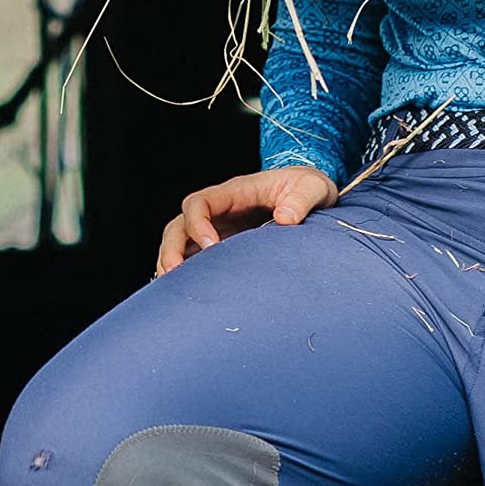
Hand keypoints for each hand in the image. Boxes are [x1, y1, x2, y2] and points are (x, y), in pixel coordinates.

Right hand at [155, 166, 338, 274]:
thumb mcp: (313, 187)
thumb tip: (286, 218)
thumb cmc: (308, 188)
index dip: (197, 223)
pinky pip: (195, 260)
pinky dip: (186, 276)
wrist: (310, 197)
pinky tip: (186, 297)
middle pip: (179, 226)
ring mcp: (219, 230)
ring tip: (172, 292)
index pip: (200, 202)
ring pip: (181, 244)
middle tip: (174, 275)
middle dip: (172, 249)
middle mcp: (220, 212)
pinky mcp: (223, 249)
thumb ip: (301, 199)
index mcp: (235, 193)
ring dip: (171, 265)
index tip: (211, 247)